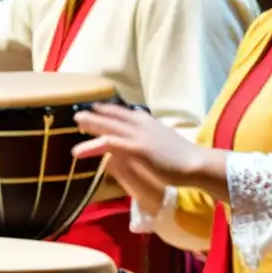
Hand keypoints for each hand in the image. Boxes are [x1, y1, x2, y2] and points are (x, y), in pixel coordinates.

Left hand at [73, 103, 209, 204]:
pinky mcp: (136, 148)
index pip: (123, 112)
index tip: (95, 109)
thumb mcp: (163, 140)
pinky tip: (79, 151)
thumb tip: (142, 138)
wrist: (195, 163)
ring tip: (76, 123)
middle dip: (95, 114)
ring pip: (108, 126)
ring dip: (91, 124)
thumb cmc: (182, 157)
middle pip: (113, 116)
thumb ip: (150, 137)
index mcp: (147, 121)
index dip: (108, 110)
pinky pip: (109, 144)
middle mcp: (140, 124)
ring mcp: (138, 135)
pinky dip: (92, 146)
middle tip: (79, 113)